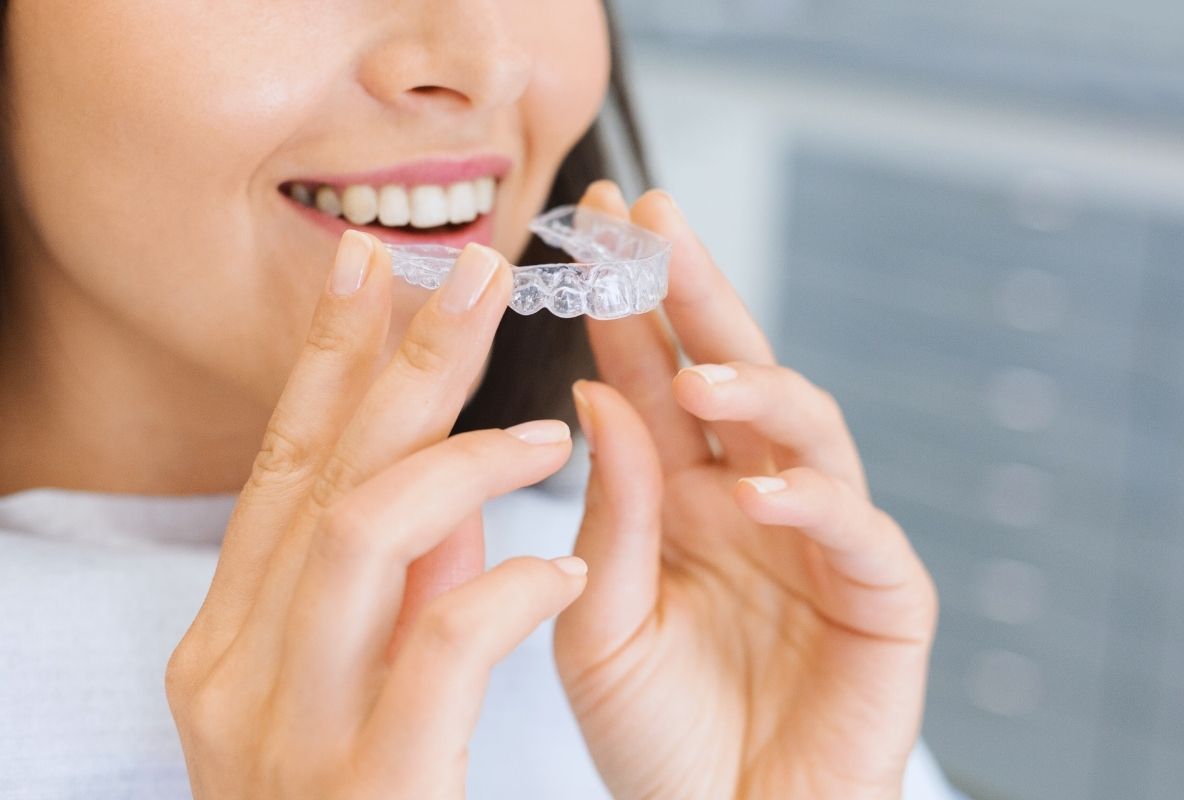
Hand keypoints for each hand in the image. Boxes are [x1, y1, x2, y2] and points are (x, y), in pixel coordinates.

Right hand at [165, 232, 586, 798]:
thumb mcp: (358, 682)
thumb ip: (394, 588)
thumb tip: (448, 481)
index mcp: (234, 635)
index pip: (286, 464)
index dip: (331, 356)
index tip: (376, 265)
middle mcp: (237, 669)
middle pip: (324, 469)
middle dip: (403, 358)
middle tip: (475, 267)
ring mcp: (287, 730)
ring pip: (362, 530)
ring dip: (462, 456)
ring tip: (550, 429)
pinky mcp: (367, 783)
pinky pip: (438, 645)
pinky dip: (506, 586)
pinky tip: (565, 562)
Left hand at [555, 183, 937, 799]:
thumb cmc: (655, 737)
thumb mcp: (598, 624)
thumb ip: (607, 515)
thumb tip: (598, 395)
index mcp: (673, 495)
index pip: (648, 378)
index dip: (622, 304)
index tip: (589, 226)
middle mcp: (746, 496)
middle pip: (729, 369)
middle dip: (694, 290)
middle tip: (654, 216)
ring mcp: (817, 538)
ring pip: (805, 426)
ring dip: (756, 386)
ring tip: (700, 370)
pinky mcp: (880, 595)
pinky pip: (856, 529)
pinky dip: (812, 501)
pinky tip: (758, 493)